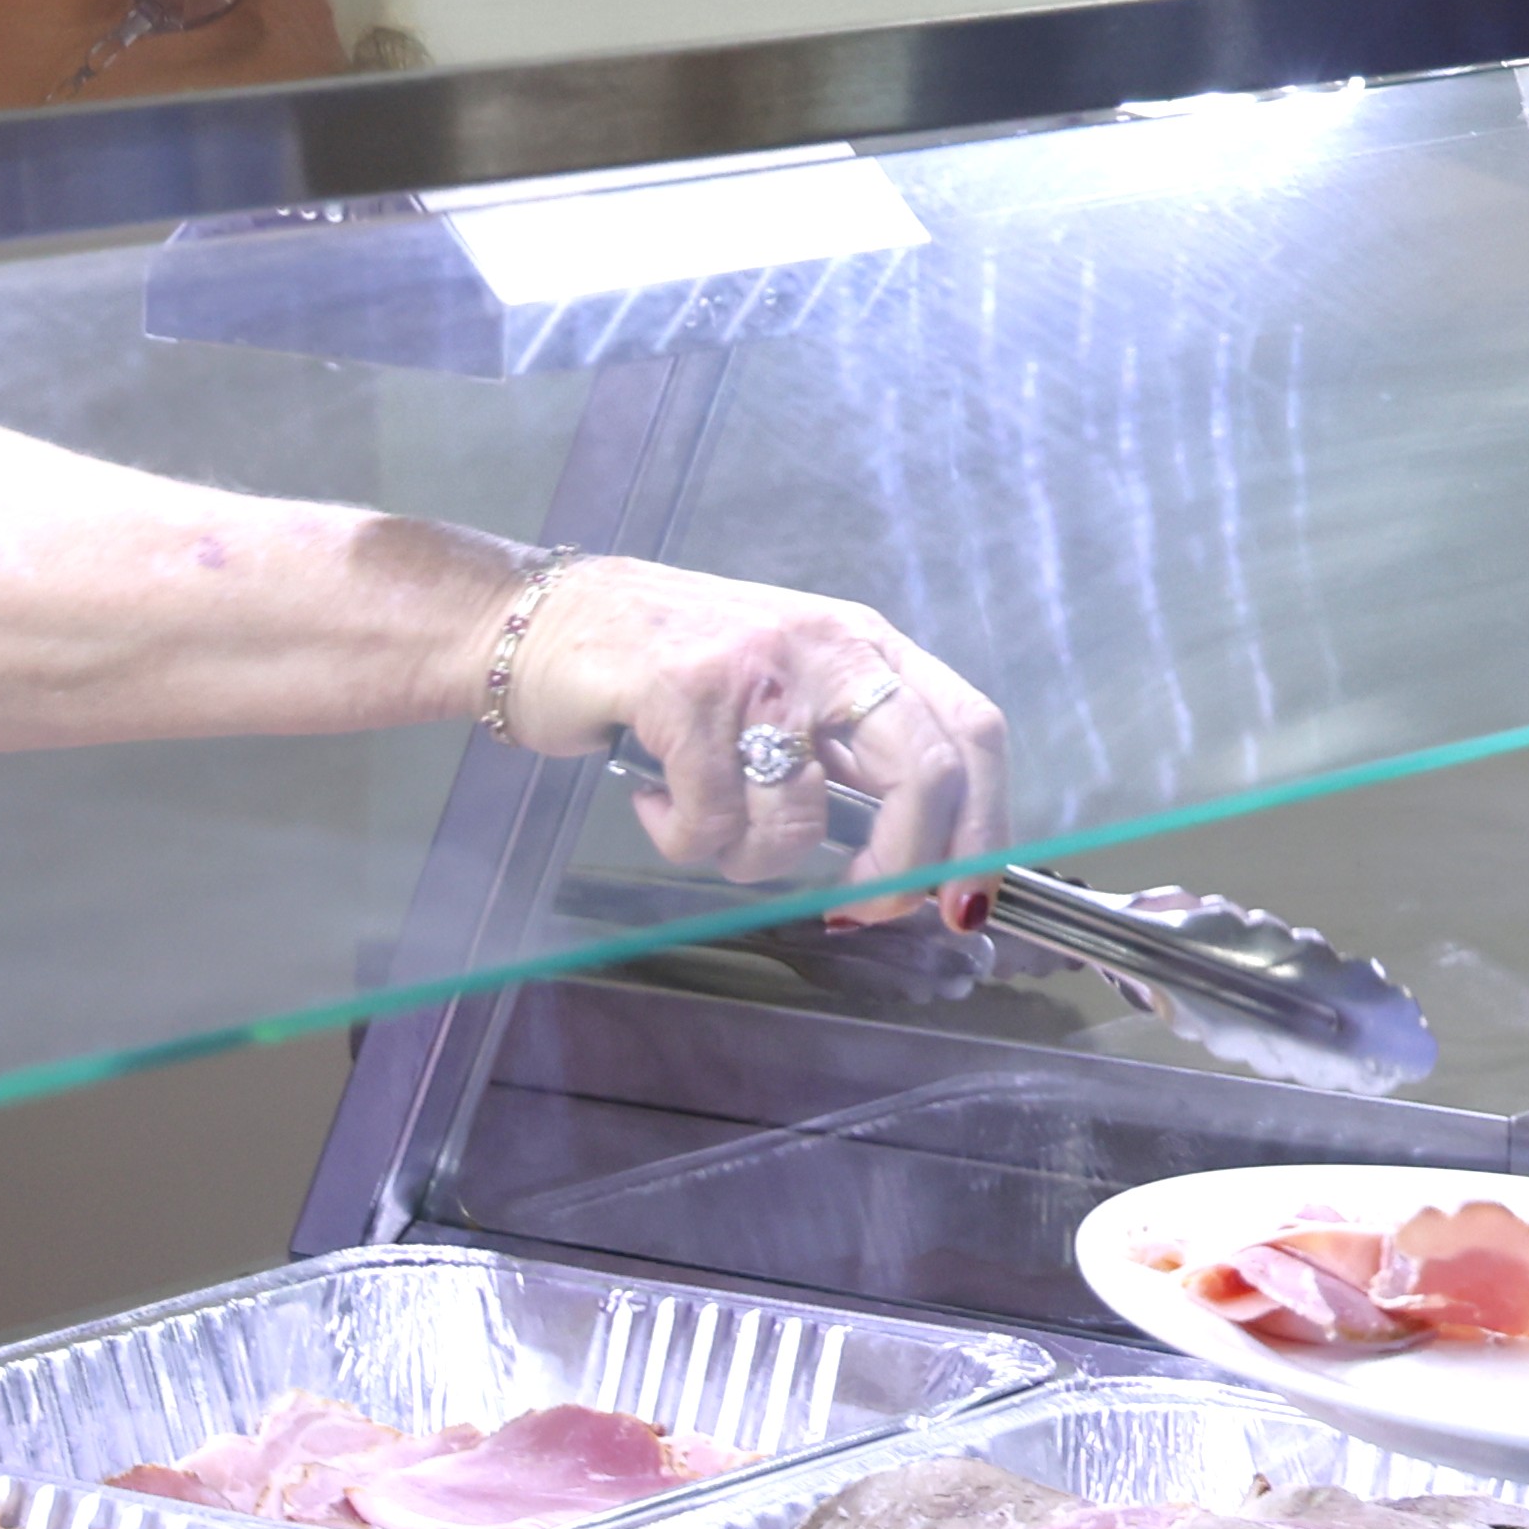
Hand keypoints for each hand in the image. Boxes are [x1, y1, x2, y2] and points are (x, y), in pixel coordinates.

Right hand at [492, 557, 1008, 926]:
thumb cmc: (672, 663)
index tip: (963, 899)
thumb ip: (852, 753)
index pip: (972, 730)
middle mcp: (828, 646)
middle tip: (856, 911)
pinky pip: (711, 821)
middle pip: (922, 774)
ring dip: (750, 860)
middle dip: (900, 870)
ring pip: (799, 822)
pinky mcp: (683, 693)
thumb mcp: (790, 687)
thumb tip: (922, 857)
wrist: (543, 617)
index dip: (985, 826)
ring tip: (705, 823)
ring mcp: (757, 668)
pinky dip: (680, 839)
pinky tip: (655, 804)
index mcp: (868, 646)